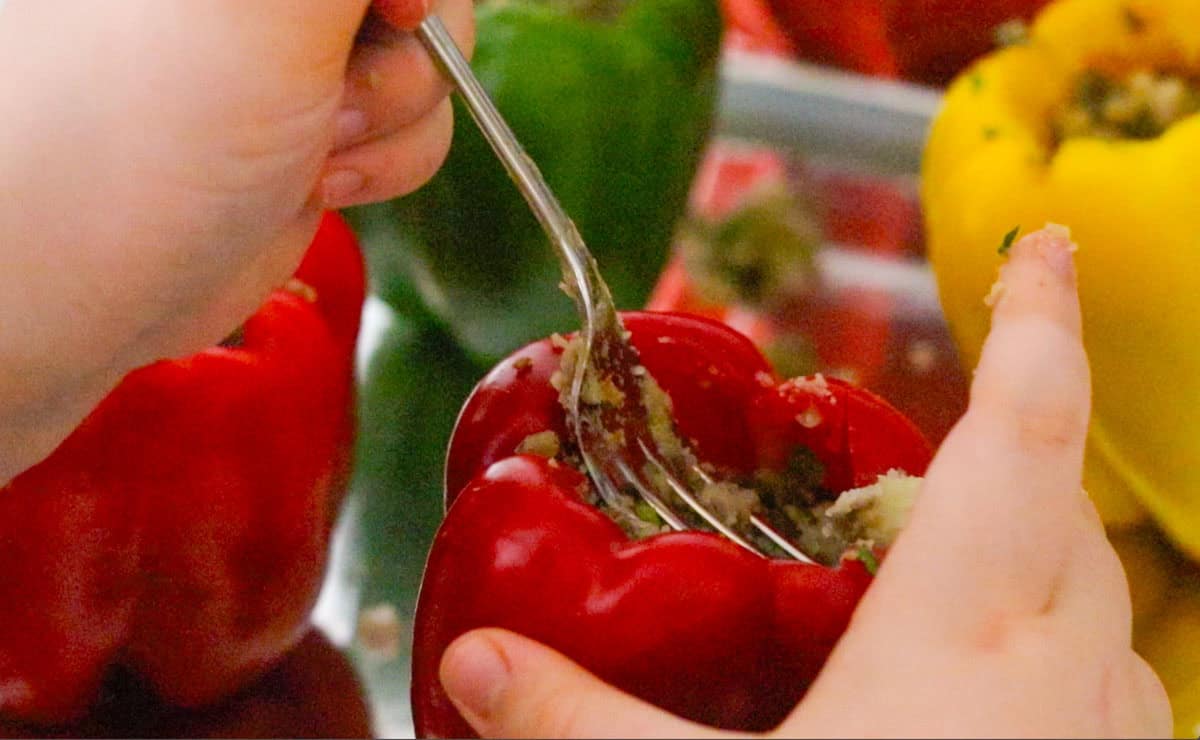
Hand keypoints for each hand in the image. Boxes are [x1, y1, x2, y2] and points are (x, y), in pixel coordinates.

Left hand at [0, 0, 471, 480]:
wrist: (79, 288)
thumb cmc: (139, 133)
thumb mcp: (257, 3)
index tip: (392, 7)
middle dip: (410, 40)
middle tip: (337, 88)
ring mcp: (282, 43)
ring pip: (422, 48)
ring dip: (397, 111)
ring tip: (317, 147)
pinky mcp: (305, 116)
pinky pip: (405, 115)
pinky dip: (387, 158)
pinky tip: (321, 182)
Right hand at [436, 227, 1172, 737]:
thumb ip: (581, 724)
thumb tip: (470, 664)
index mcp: (968, 620)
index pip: (1024, 423)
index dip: (1035, 320)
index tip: (1039, 244)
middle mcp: (1065, 660)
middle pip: (1060, 497)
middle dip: (1013, 436)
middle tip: (945, 422)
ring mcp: (1106, 730)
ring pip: (1093, 592)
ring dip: (1034, 545)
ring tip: (957, 541)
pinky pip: (1104, 678)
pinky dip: (1055, 640)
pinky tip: (989, 681)